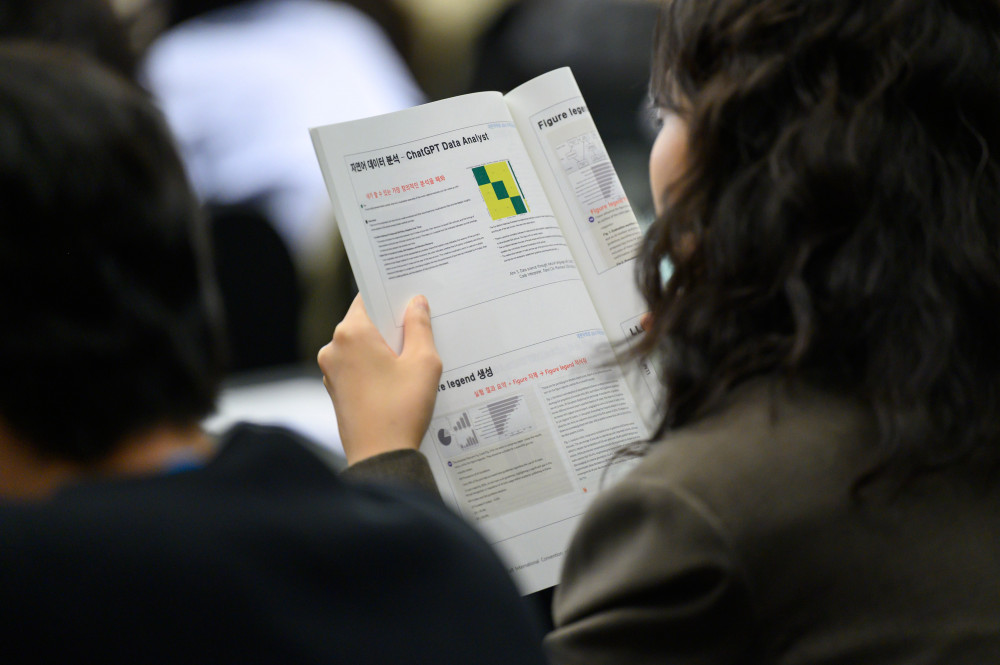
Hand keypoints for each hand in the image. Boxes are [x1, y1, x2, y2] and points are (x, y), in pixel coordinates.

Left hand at [317, 294, 441, 464]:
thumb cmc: (401, 409)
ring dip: (385, 350)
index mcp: (351, 333)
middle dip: (392, 326)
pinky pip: (358, 368)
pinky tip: (399, 381)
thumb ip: (420, 326)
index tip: (410, 299)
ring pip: (362, 347)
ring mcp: (331, 372)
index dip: (391, 297)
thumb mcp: (423, 362)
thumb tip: (416, 303)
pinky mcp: (336, 391)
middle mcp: (334, 348)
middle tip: (421, 331)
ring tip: (414, 362)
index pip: (368, 298)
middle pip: (366, 323)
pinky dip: (376, 368)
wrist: (381, 457)